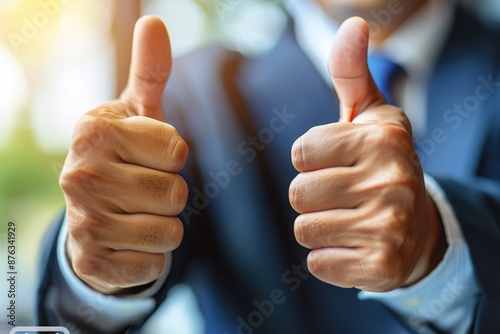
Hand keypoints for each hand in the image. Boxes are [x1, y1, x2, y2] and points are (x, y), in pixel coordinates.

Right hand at [60, 16, 187, 293]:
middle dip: (170, 193)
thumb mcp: (138, 114)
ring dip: (164, 226)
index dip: (174, 156)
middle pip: (176, 194)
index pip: (177, 150)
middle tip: (143, 188)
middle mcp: (80, 175)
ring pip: (170, 233)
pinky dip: (151, 257)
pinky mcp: (91, 262)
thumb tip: (155, 22)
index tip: (150, 155)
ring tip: (137, 214)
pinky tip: (128, 242)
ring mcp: (82, 222)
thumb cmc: (124, 156)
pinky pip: (153, 266)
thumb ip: (150, 72)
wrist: (90, 210)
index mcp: (95, 131)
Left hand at [289, 18, 446, 291]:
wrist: (417, 227)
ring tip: (349, 221)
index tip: (337, 164)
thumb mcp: (369, 116)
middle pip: (298, 193)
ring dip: (319, 227)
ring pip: (305, 229)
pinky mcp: (382, 266)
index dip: (311, 161)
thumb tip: (354, 21)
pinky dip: (329, 258)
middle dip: (312, 196)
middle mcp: (392, 180)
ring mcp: (389, 226)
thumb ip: (351, 71)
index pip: (301, 153)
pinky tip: (355, 247)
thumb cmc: (380, 166)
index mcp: (382, 139)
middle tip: (343, 196)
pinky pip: (317, 263)